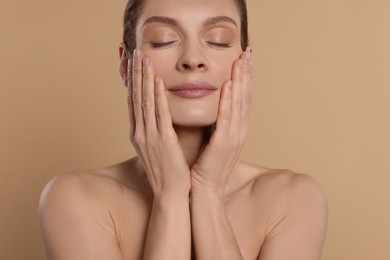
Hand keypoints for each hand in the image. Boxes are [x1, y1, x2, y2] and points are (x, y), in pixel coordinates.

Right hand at [127, 49, 190, 196]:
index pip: (134, 102)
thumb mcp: (156, 148)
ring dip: (144, 79)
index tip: (133, 64)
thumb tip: (157, 118)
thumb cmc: (166, 172)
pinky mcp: (162, 142)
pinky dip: (157, 97)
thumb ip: (155, 131)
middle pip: (136, 98)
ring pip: (145, 102)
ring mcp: (149, 137)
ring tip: (143, 58)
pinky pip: (160, 115)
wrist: (171, 194)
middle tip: (135, 52)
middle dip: (135, 74)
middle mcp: (140, 133)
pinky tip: (157, 81)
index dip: (132, 82)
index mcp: (139, 134)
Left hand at [190, 49, 252, 192]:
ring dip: (240, 81)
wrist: (204, 190)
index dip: (245, 78)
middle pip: (245, 97)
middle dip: (247, 73)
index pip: (243, 99)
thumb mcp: (216, 141)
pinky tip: (229, 85)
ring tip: (241, 61)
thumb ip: (219, 124)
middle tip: (248, 52)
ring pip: (239, 104)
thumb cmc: (207, 165)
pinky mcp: (223, 144)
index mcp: (237, 130)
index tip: (244, 59)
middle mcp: (239, 131)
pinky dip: (229, 101)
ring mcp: (233, 138)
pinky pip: (227, 118)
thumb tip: (216, 108)